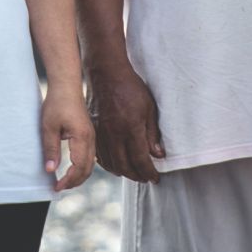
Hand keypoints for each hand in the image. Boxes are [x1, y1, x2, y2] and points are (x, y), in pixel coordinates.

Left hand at [41, 83, 95, 191]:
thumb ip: (50, 149)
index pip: (79, 168)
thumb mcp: (49, 127)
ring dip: (79, 176)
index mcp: (82, 138)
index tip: (56, 187)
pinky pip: (90, 157)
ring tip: (64, 181)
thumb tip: (50, 170)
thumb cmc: (57, 103)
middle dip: (74, 182)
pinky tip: (72, 169)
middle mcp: (91, 139)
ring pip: (90, 165)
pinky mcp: (89, 134)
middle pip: (87, 170)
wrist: (67, 86)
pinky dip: (82, 167)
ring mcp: (92, 137)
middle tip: (59, 187)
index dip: (68, 180)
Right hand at [89, 59, 165, 183]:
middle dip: (136, 176)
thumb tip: (158, 155)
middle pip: (124, 166)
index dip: (149, 172)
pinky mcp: (93, 130)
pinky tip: (117, 163)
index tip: (155, 177)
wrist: (106, 73)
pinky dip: (109, 164)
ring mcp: (101, 133)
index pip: (140, 159)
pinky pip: (100, 155)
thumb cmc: (130, 87)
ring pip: (110, 163)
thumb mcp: (149, 108)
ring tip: (133, 173)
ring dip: (122, 172)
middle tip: (145, 178)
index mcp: (130, 128)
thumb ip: (152, 133)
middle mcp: (113, 134)